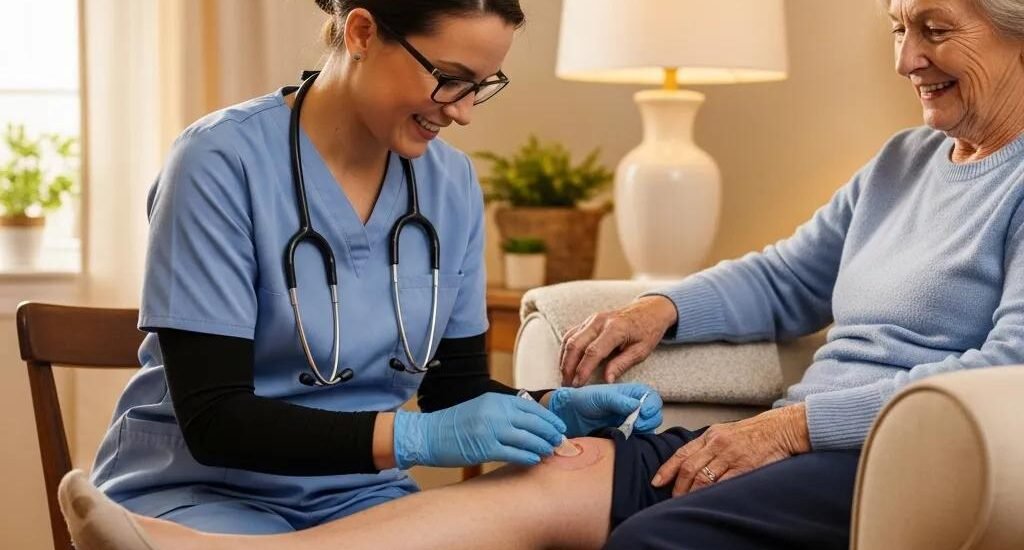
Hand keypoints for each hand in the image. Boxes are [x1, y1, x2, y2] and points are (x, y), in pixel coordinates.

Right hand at [393, 393, 566, 468]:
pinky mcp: (485, 448)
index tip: (558, 426)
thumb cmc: (455, 424)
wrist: (429, 434)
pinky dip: (527, 456)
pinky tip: (535, 459)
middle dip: (550, 432)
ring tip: (551, 450)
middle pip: (533, 422)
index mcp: (496, 400)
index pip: (531, 407)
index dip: (548, 418)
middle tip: (560, 440)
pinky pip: (513, 453)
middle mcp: (495, 412)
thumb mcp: (481, 408)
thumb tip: (530, 421)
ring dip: (542, 445)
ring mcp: (491, 430)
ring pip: (527, 438)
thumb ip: (504, 411)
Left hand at [548, 384, 662, 437]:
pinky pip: (637, 441)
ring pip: (648, 429)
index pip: (651, 398)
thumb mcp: (600, 397)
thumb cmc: (583, 400)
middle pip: (654, 415)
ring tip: (628, 433)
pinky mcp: (624, 437)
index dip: (652, 406)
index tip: (643, 413)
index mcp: (631, 394)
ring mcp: (630, 423)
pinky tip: (626, 441)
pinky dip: (636, 442)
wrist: (568, 416)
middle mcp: (634, 408)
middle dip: (649, 421)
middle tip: (635, 426)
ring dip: (643, 432)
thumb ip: (618, 400)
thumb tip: (637, 406)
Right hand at [559, 296, 677, 386]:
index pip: (593, 351)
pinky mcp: (588, 320)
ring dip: (564, 359)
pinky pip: (571, 334)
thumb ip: (622, 364)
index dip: (583, 369)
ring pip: (569, 339)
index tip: (577, 385)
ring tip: (564, 377)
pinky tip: (566, 363)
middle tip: (567, 385)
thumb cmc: (647, 331)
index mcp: (615, 329)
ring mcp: (591, 319)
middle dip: (568, 367)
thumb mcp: (641, 351)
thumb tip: (606, 380)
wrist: (649, 310)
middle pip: (575, 344)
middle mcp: (599, 321)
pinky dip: (566, 350)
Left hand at [651, 404, 810, 496]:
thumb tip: (689, 463)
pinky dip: (713, 493)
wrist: (780, 428)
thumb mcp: (724, 432)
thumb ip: (707, 446)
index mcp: (710, 435)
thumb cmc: (753, 433)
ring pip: (704, 478)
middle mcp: (717, 444)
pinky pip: (724, 483)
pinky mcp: (745, 467)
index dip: (667, 469)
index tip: (657, 481)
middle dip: (679, 486)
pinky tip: (708, 499)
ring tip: (687, 502)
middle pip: (689, 468)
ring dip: (693, 492)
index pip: (682, 453)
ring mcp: (730, 456)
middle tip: (673, 498)